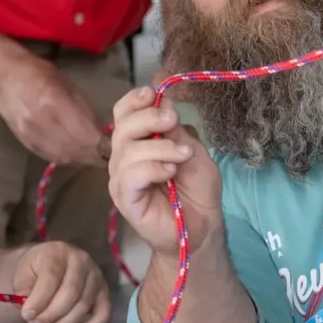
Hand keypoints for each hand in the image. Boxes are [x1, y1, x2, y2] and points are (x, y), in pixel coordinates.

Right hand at [0, 54, 103, 164]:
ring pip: (67, 159)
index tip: (115, 144)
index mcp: (56, 103)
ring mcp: (35, 137)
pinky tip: (76, 153)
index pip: (88, 135)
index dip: (104, 145)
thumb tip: (100, 130)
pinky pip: (54, 158)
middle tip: (110, 154)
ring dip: (84, 159)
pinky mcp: (28, 145)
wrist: (4, 80)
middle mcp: (45, 125)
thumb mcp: (67, 84)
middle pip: (79, 151)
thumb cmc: (38, 74)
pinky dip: (69, 158)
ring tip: (95, 155)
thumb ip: (83, 109)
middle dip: (97, 155)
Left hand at [14, 242, 109, 322]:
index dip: (39, 300)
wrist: (50, 263)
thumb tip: (33, 313)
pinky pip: (104, 314)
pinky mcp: (104, 292)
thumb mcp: (23, 275)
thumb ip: (25, 292)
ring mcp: (96, 275)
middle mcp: (81, 260)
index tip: (26, 316)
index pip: (52, 276)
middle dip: (51, 316)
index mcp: (58, 251)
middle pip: (70, 293)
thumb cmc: (35, 271)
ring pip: (83, 305)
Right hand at [108, 86, 222, 258]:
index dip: (134, 100)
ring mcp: (121, 178)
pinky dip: (152, 167)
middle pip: (122, 126)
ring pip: (127, 149)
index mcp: (137, 141)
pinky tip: (170, 172)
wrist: (202, 229)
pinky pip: (130, 174)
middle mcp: (123, 157)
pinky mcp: (124, 197)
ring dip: (159, 147)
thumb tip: (164, 99)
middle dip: (148, 117)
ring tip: (182, 156)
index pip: (123, 112)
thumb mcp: (192, 151)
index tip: (153, 94)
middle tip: (173, 121)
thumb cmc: (197, 191)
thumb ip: (175, 130)